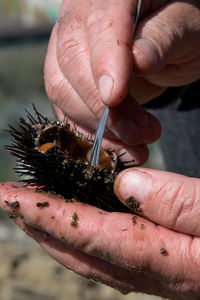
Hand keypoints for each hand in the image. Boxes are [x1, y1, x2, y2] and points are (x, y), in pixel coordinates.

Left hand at [1, 168, 199, 299]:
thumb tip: (127, 186)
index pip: (91, 235)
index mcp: (172, 262)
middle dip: (40, 225)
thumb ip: (183, 204)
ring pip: (93, 253)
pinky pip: (112, 250)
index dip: (45, 215)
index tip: (9, 196)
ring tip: (34, 208)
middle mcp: (157, 273)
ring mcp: (159, 271)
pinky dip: (86, 233)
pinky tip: (80, 219)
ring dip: (58, 230)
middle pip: (82, 251)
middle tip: (10, 201)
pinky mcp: (166, 261)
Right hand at [44, 0, 199, 142]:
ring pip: (61, 88)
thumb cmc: (181, 27)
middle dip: (101, 106)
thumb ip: (164, 36)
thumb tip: (138, 60)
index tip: (113, 99)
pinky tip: (114, 147)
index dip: (103, 61)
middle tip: (140, 133)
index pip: (100, 21)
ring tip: (135, 144)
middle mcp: (82, 15)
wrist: (166, 42)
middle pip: (71, 59)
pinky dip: (87, 132)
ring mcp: (70, 46)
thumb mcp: (187, 26)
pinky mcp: (68, 76)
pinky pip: (65, 106)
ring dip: (96, 126)